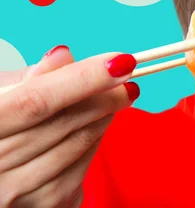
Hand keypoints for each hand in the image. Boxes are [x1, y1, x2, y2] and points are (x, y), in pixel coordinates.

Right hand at [0, 46, 138, 206]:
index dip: (83, 79)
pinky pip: (80, 171)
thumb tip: (65, 55)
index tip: (122, 62)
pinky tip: (93, 129)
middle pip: (63, 123)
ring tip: (111, 101)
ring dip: (102, 119)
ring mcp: (13, 194)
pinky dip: (92, 144)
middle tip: (126, 81)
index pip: (38, 100)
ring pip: (77, 146)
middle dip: (104, 97)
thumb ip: (31, 79)